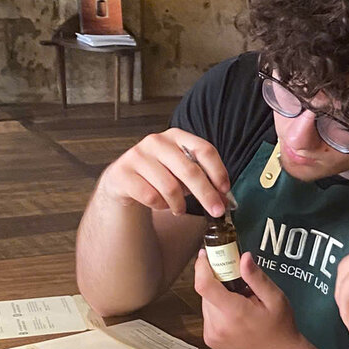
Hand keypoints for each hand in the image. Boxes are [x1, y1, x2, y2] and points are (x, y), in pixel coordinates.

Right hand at [99, 127, 229, 216]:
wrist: (123, 180)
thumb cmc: (159, 175)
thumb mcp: (181, 172)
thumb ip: (203, 180)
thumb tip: (225, 201)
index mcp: (176, 136)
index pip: (204, 149)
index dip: (218, 171)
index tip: (225, 190)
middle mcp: (156, 141)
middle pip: (190, 170)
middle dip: (206, 194)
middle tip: (216, 211)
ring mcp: (138, 155)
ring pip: (170, 187)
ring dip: (179, 204)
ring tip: (180, 210)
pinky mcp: (123, 173)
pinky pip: (151, 197)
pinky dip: (160, 206)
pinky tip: (160, 204)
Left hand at [194, 250, 302, 348]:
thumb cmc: (280, 327)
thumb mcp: (275, 298)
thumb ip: (257, 278)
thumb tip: (243, 258)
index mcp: (234, 314)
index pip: (204, 285)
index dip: (202, 266)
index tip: (206, 255)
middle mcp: (219, 326)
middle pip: (205, 292)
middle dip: (217, 281)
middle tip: (237, 280)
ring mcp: (212, 335)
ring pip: (205, 302)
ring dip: (218, 295)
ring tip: (240, 300)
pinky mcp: (210, 339)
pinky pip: (208, 314)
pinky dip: (218, 308)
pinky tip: (235, 312)